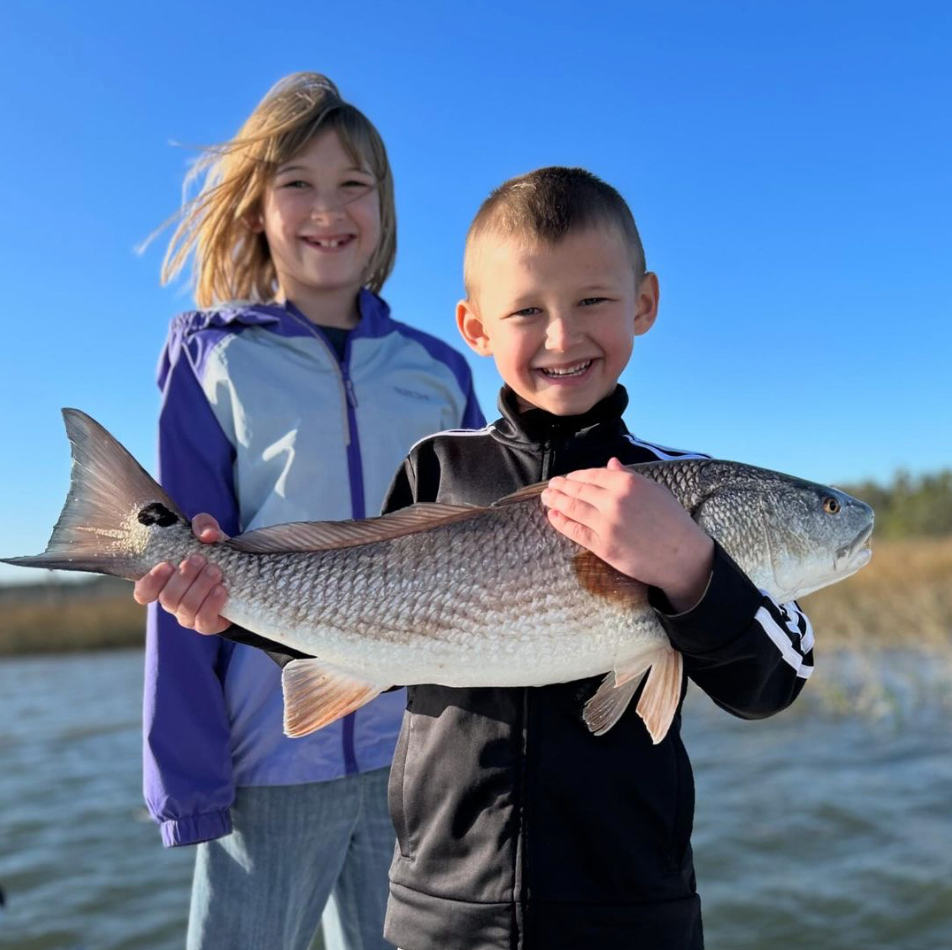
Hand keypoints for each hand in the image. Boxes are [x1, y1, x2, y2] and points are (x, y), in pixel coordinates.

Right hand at [133, 513, 231, 634]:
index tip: (166, 565)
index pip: (143, 592)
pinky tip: (222, 589)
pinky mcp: (208, 624)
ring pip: (185, 609)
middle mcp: (174, 601)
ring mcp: (189, 616)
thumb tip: (206, 534)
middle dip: (183, 577)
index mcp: (165, 582)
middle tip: (199, 559)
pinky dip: (212, 604)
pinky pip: (203, 621)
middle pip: (167, 598)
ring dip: (200, 587)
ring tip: (215, 571)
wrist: (242, 577)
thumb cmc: (215, 554)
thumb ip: (203, 525)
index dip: (150, 582)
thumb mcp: (209, 535)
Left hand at [540, 458, 713, 611]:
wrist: (683, 556)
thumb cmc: (673, 522)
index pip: (593, 475)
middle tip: (550, 486)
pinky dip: (560, 522)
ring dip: (555, 501)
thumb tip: (611, 463)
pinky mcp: (602, 546)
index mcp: (628, 483)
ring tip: (546, 498)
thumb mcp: (655, 491)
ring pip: (572, 508)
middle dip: (561, 486)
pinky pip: (575, 531)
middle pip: (578, 490)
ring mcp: (606, 523)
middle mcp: (614, 500)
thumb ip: (629, 476)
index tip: (567, 478)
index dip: (576, 476)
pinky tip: (553, 516)